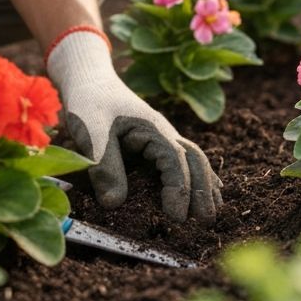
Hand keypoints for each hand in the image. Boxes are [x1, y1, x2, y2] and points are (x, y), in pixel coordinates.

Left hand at [46, 31, 222, 224]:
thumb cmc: (89, 102)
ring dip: (204, 185)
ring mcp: (162, 138)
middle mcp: (164, 133)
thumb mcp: (91, 130)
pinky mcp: (154, 145)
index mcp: (151, 128)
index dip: (179, 188)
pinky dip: (196, 178)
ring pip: (193, 160)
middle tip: (205, 220)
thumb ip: (103, 164)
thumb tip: (114, 204)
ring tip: (211, 215)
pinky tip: (206, 194)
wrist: (89, 80)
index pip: (175, 159)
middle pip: (194, 159)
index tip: (176, 216)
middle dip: (202, 189)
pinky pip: (182, 162)